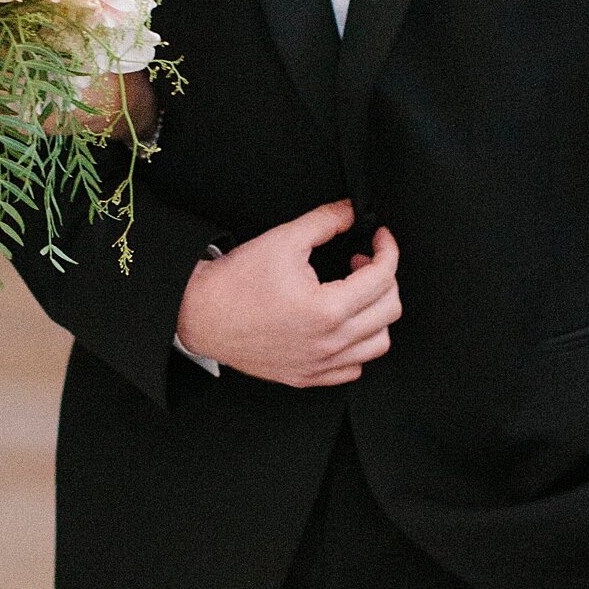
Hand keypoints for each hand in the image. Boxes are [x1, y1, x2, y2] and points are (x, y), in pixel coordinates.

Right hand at [176, 201, 401, 388]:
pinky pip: (353, 368)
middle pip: (388, 310)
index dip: (387, 250)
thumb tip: (350, 212)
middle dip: (384, 278)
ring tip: (354, 294)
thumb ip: (325, 221)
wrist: (200, 314)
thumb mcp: (283, 240)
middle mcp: (327, 343)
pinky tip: (342, 325)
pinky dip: (357, 345)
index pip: (382, 277)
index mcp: (326, 309)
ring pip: (378, 343)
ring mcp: (319, 364)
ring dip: (375, 313)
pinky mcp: (307, 376)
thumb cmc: (234, 284)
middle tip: (362, 261)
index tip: (380, 239)